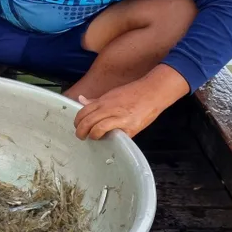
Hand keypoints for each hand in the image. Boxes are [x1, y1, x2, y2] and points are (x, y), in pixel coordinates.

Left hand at [73, 69, 188, 139]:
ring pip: (98, 127)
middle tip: (80, 135)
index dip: (78, 120)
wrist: (153, 92)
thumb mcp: (112, 94)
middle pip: (88, 120)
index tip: (78, 125)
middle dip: (81, 130)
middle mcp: (109, 108)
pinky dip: (109, 138)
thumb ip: (96, 100)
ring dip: (92, 135)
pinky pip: (115, 135)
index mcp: (104, 100)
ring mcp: (120, 118)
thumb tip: (80, 100)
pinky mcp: (130, 127)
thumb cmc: (133, 93)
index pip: (84, 111)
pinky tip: (108, 140)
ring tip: (92, 138)